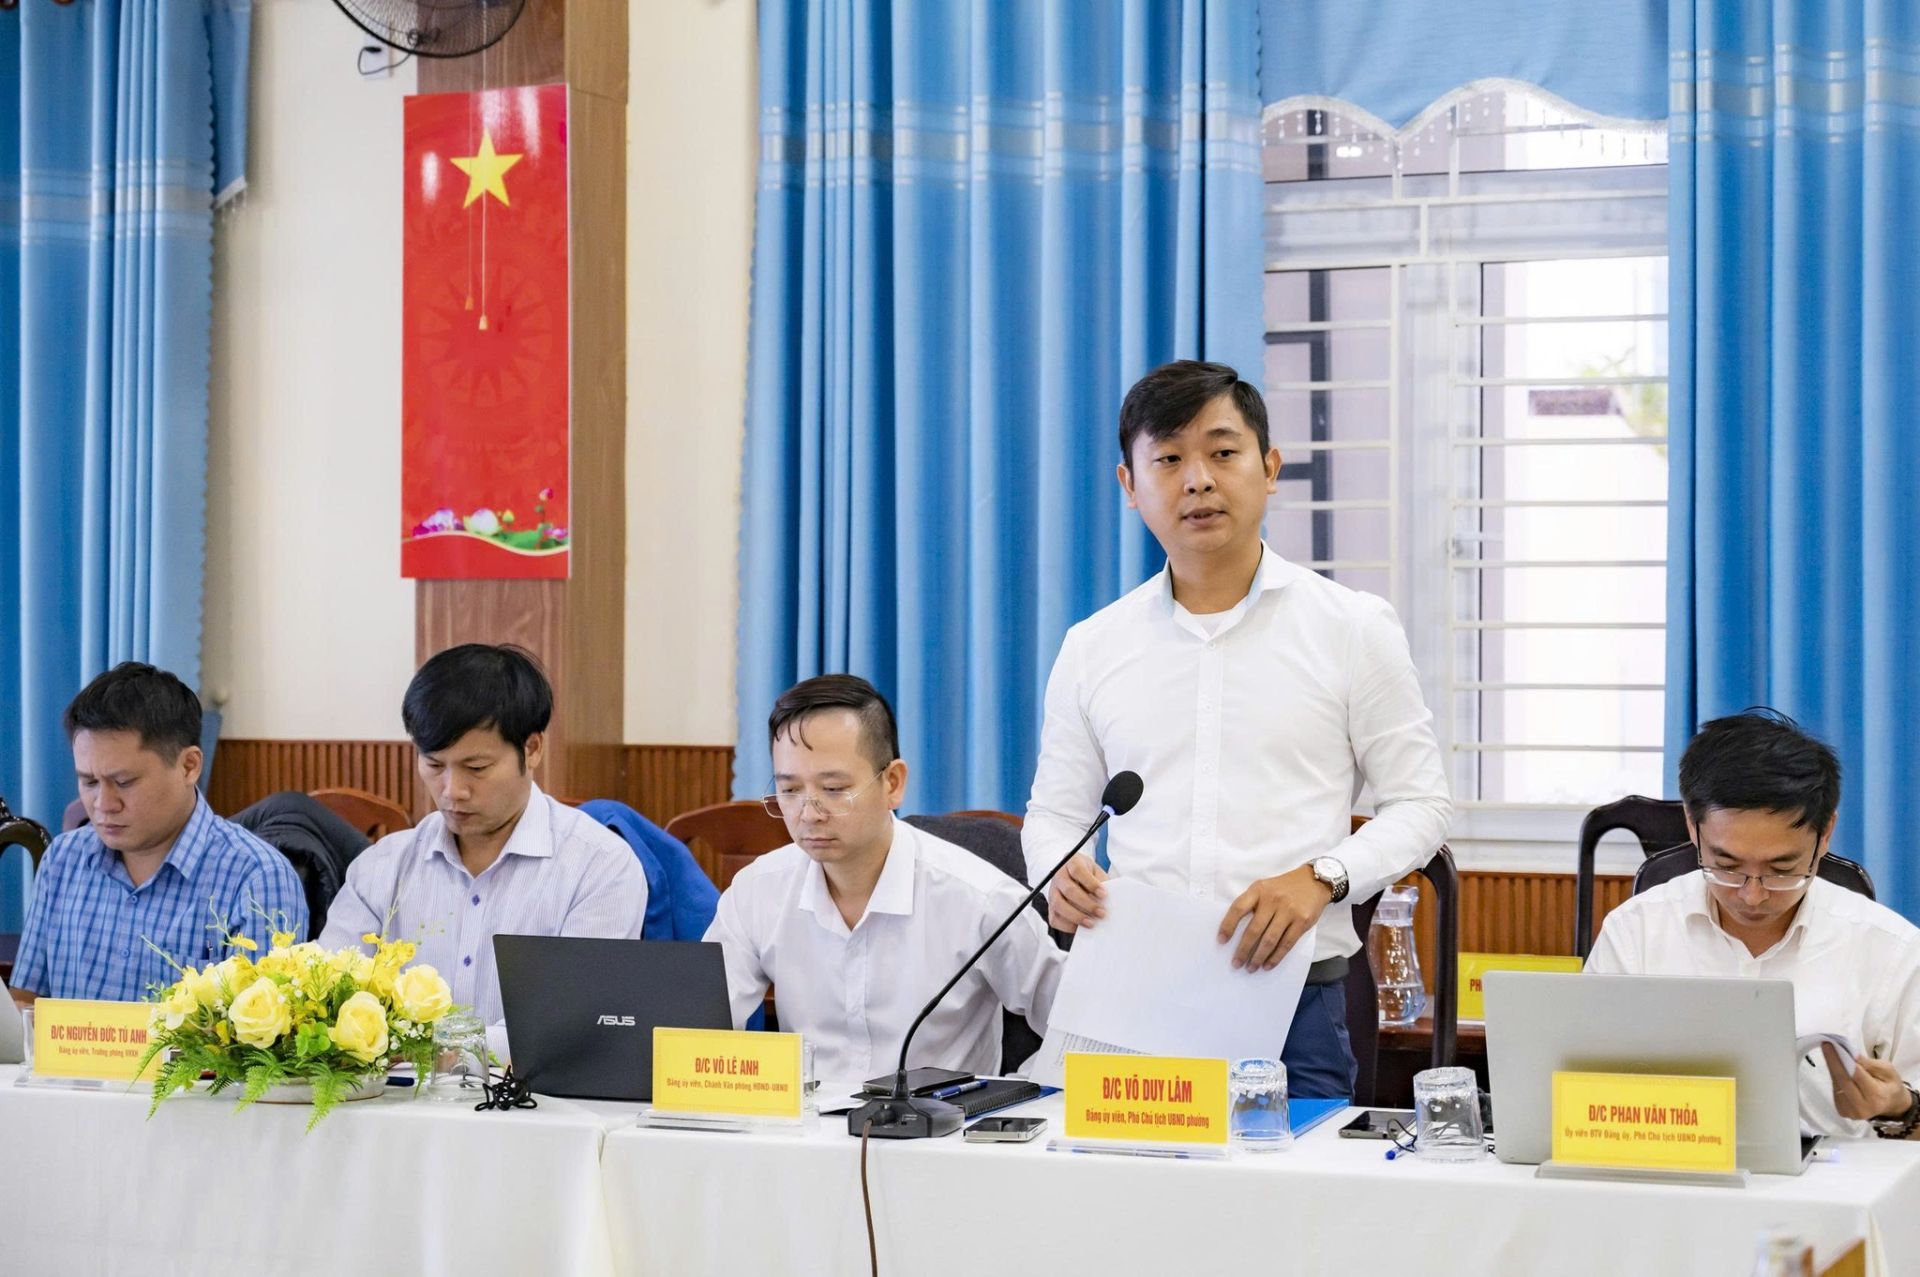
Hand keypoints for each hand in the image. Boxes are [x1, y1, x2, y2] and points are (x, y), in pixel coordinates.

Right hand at [1047, 853, 1107, 932]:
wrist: (1075, 875)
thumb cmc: (1089, 874)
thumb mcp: (1097, 872)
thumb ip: (1102, 883)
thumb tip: (1107, 902)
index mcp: (1071, 862)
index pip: (1077, 870)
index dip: (1090, 883)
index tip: (1104, 894)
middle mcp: (1059, 876)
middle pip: (1069, 890)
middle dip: (1087, 904)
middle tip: (1102, 913)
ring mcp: (1052, 891)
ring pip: (1059, 905)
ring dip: (1077, 916)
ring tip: (1092, 923)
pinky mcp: (1051, 907)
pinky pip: (1055, 918)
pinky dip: (1068, 925)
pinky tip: (1080, 927)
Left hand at [1217, 864, 1332, 970]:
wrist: (1313, 882)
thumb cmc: (1283, 888)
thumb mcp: (1264, 887)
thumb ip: (1252, 903)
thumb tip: (1235, 930)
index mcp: (1258, 890)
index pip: (1238, 908)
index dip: (1228, 925)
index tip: (1221, 941)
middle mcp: (1272, 900)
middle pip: (1254, 929)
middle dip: (1243, 950)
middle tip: (1236, 963)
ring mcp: (1288, 911)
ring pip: (1270, 940)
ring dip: (1258, 957)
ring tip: (1251, 968)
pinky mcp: (1302, 921)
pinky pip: (1286, 943)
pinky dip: (1276, 957)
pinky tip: (1268, 965)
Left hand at [1821, 1044, 1912, 1120]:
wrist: (1891, 1104)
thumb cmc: (1890, 1085)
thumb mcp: (1887, 1070)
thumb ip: (1869, 1064)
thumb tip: (1851, 1055)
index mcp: (1877, 1097)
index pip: (1856, 1076)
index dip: (1842, 1060)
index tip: (1831, 1045)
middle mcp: (1862, 1108)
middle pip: (1842, 1081)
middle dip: (1833, 1061)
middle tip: (1826, 1045)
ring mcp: (1851, 1112)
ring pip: (1837, 1085)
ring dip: (1832, 1067)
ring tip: (1830, 1052)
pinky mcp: (1842, 1111)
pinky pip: (1836, 1090)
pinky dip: (1835, 1076)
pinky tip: (1836, 1067)